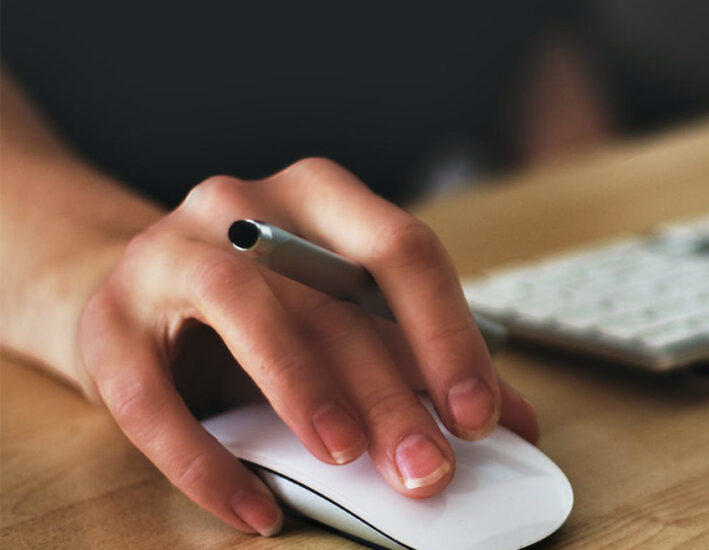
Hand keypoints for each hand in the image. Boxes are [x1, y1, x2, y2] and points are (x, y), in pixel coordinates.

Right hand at [77, 158, 538, 535]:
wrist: (134, 296)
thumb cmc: (264, 308)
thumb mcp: (346, 319)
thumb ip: (423, 360)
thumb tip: (516, 422)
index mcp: (321, 198)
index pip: (402, 250)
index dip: (447, 334)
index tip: (480, 414)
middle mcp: (243, 206)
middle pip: (331, 295)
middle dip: (390, 391)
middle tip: (428, 467)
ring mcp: (167, 255)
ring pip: (243, 308)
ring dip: (303, 387)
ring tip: (346, 457)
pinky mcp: (106, 324)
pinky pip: (150, 396)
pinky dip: (206, 461)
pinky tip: (255, 509)